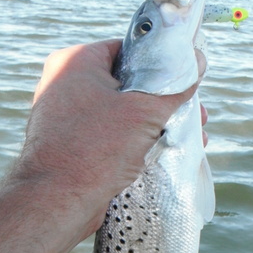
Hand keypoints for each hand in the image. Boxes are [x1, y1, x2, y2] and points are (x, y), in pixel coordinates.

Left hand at [13, 40, 206, 230]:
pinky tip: (160, 155)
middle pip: (128, 83)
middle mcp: (65, 83)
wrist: (56, 202)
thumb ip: (175, 85)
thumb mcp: (144, 112)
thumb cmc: (95, 150)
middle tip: (194, 115)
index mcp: (76, 61)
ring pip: (121, 113)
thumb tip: (196, 61)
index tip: (187, 80)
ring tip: (186, 139)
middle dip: (165, 103)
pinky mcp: (70, 144)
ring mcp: (65, 115)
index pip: (128, 50)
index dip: (162, 64)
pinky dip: (134, 142)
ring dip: (155, 125)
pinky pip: (109, 135)